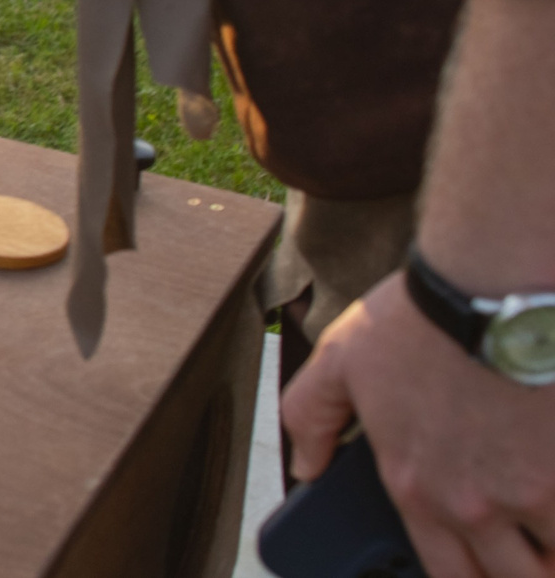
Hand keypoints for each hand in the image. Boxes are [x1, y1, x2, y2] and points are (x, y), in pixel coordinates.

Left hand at [284, 272, 554, 576]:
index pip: (442, 572)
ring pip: (553, 565)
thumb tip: (305, 466)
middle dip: (518, 573)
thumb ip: (314, 417)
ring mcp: (529, 495)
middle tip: (522, 554)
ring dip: (553, 555)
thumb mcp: (339, 360)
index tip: (478, 568)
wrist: (492, 286)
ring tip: (549, 533)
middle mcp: (472, 505)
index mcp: (415, 486)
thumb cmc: (420, 317)